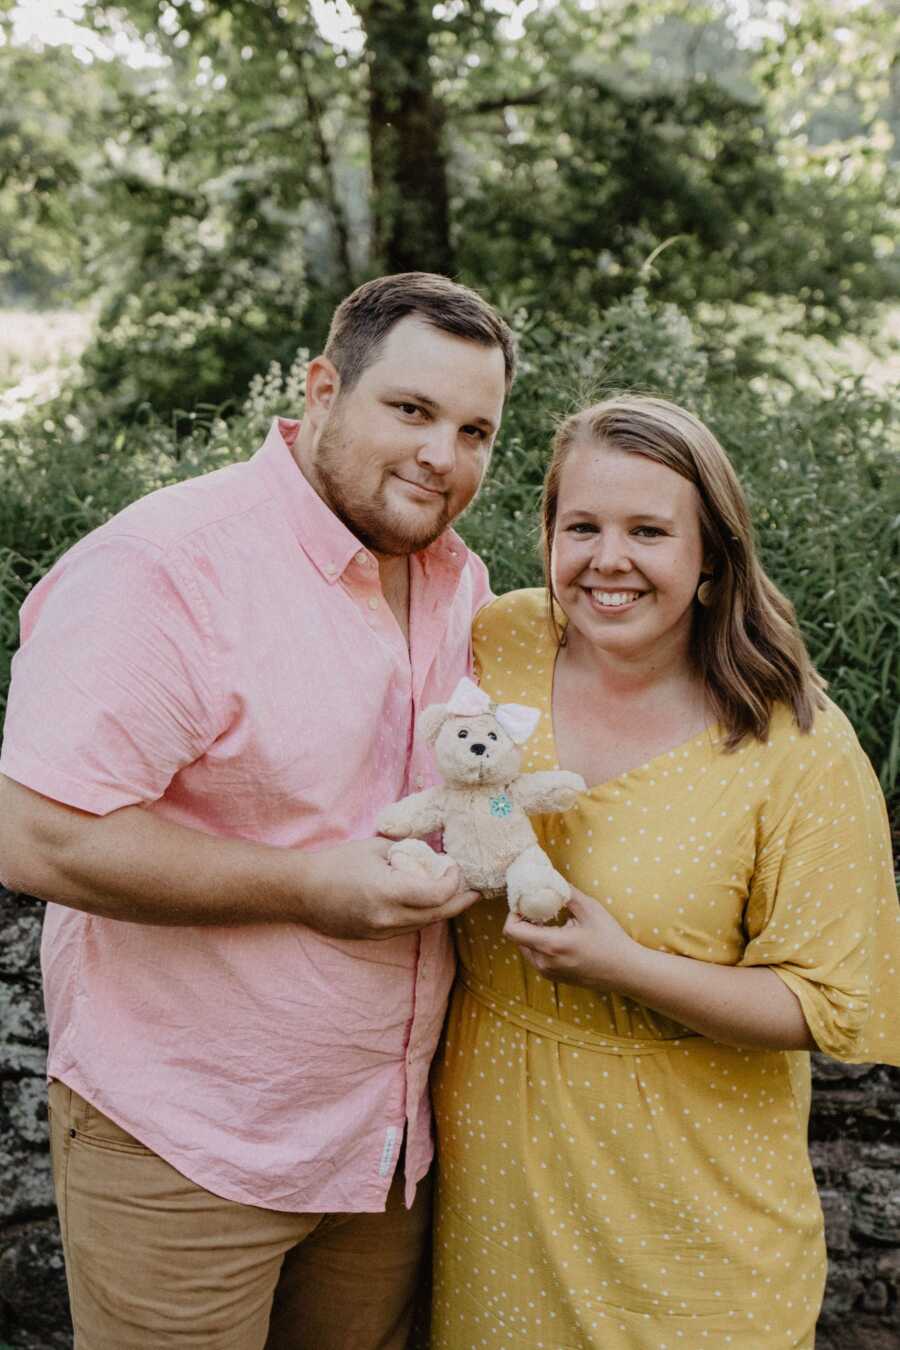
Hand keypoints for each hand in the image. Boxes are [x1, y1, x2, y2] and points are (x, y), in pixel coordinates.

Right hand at [297, 836, 479, 940]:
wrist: (301, 892)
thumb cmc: (336, 863)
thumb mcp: (375, 848)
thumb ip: (406, 853)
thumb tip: (431, 855)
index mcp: (389, 892)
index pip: (437, 895)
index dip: (453, 881)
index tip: (454, 866)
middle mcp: (388, 917)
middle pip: (437, 915)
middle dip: (459, 902)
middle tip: (473, 891)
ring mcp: (380, 931)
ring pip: (424, 925)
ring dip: (442, 911)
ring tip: (455, 896)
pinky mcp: (374, 938)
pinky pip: (407, 928)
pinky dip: (422, 916)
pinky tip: (426, 904)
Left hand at [502, 887, 638, 989]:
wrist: (626, 971)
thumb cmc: (610, 939)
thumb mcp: (590, 909)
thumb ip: (566, 892)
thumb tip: (549, 876)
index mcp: (551, 945)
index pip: (511, 930)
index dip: (513, 913)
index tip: (526, 902)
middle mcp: (543, 962)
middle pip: (517, 937)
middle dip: (524, 919)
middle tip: (539, 906)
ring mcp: (547, 972)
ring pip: (525, 946)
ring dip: (532, 931)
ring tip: (552, 920)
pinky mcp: (553, 977)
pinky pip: (535, 956)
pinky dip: (540, 943)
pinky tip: (559, 934)